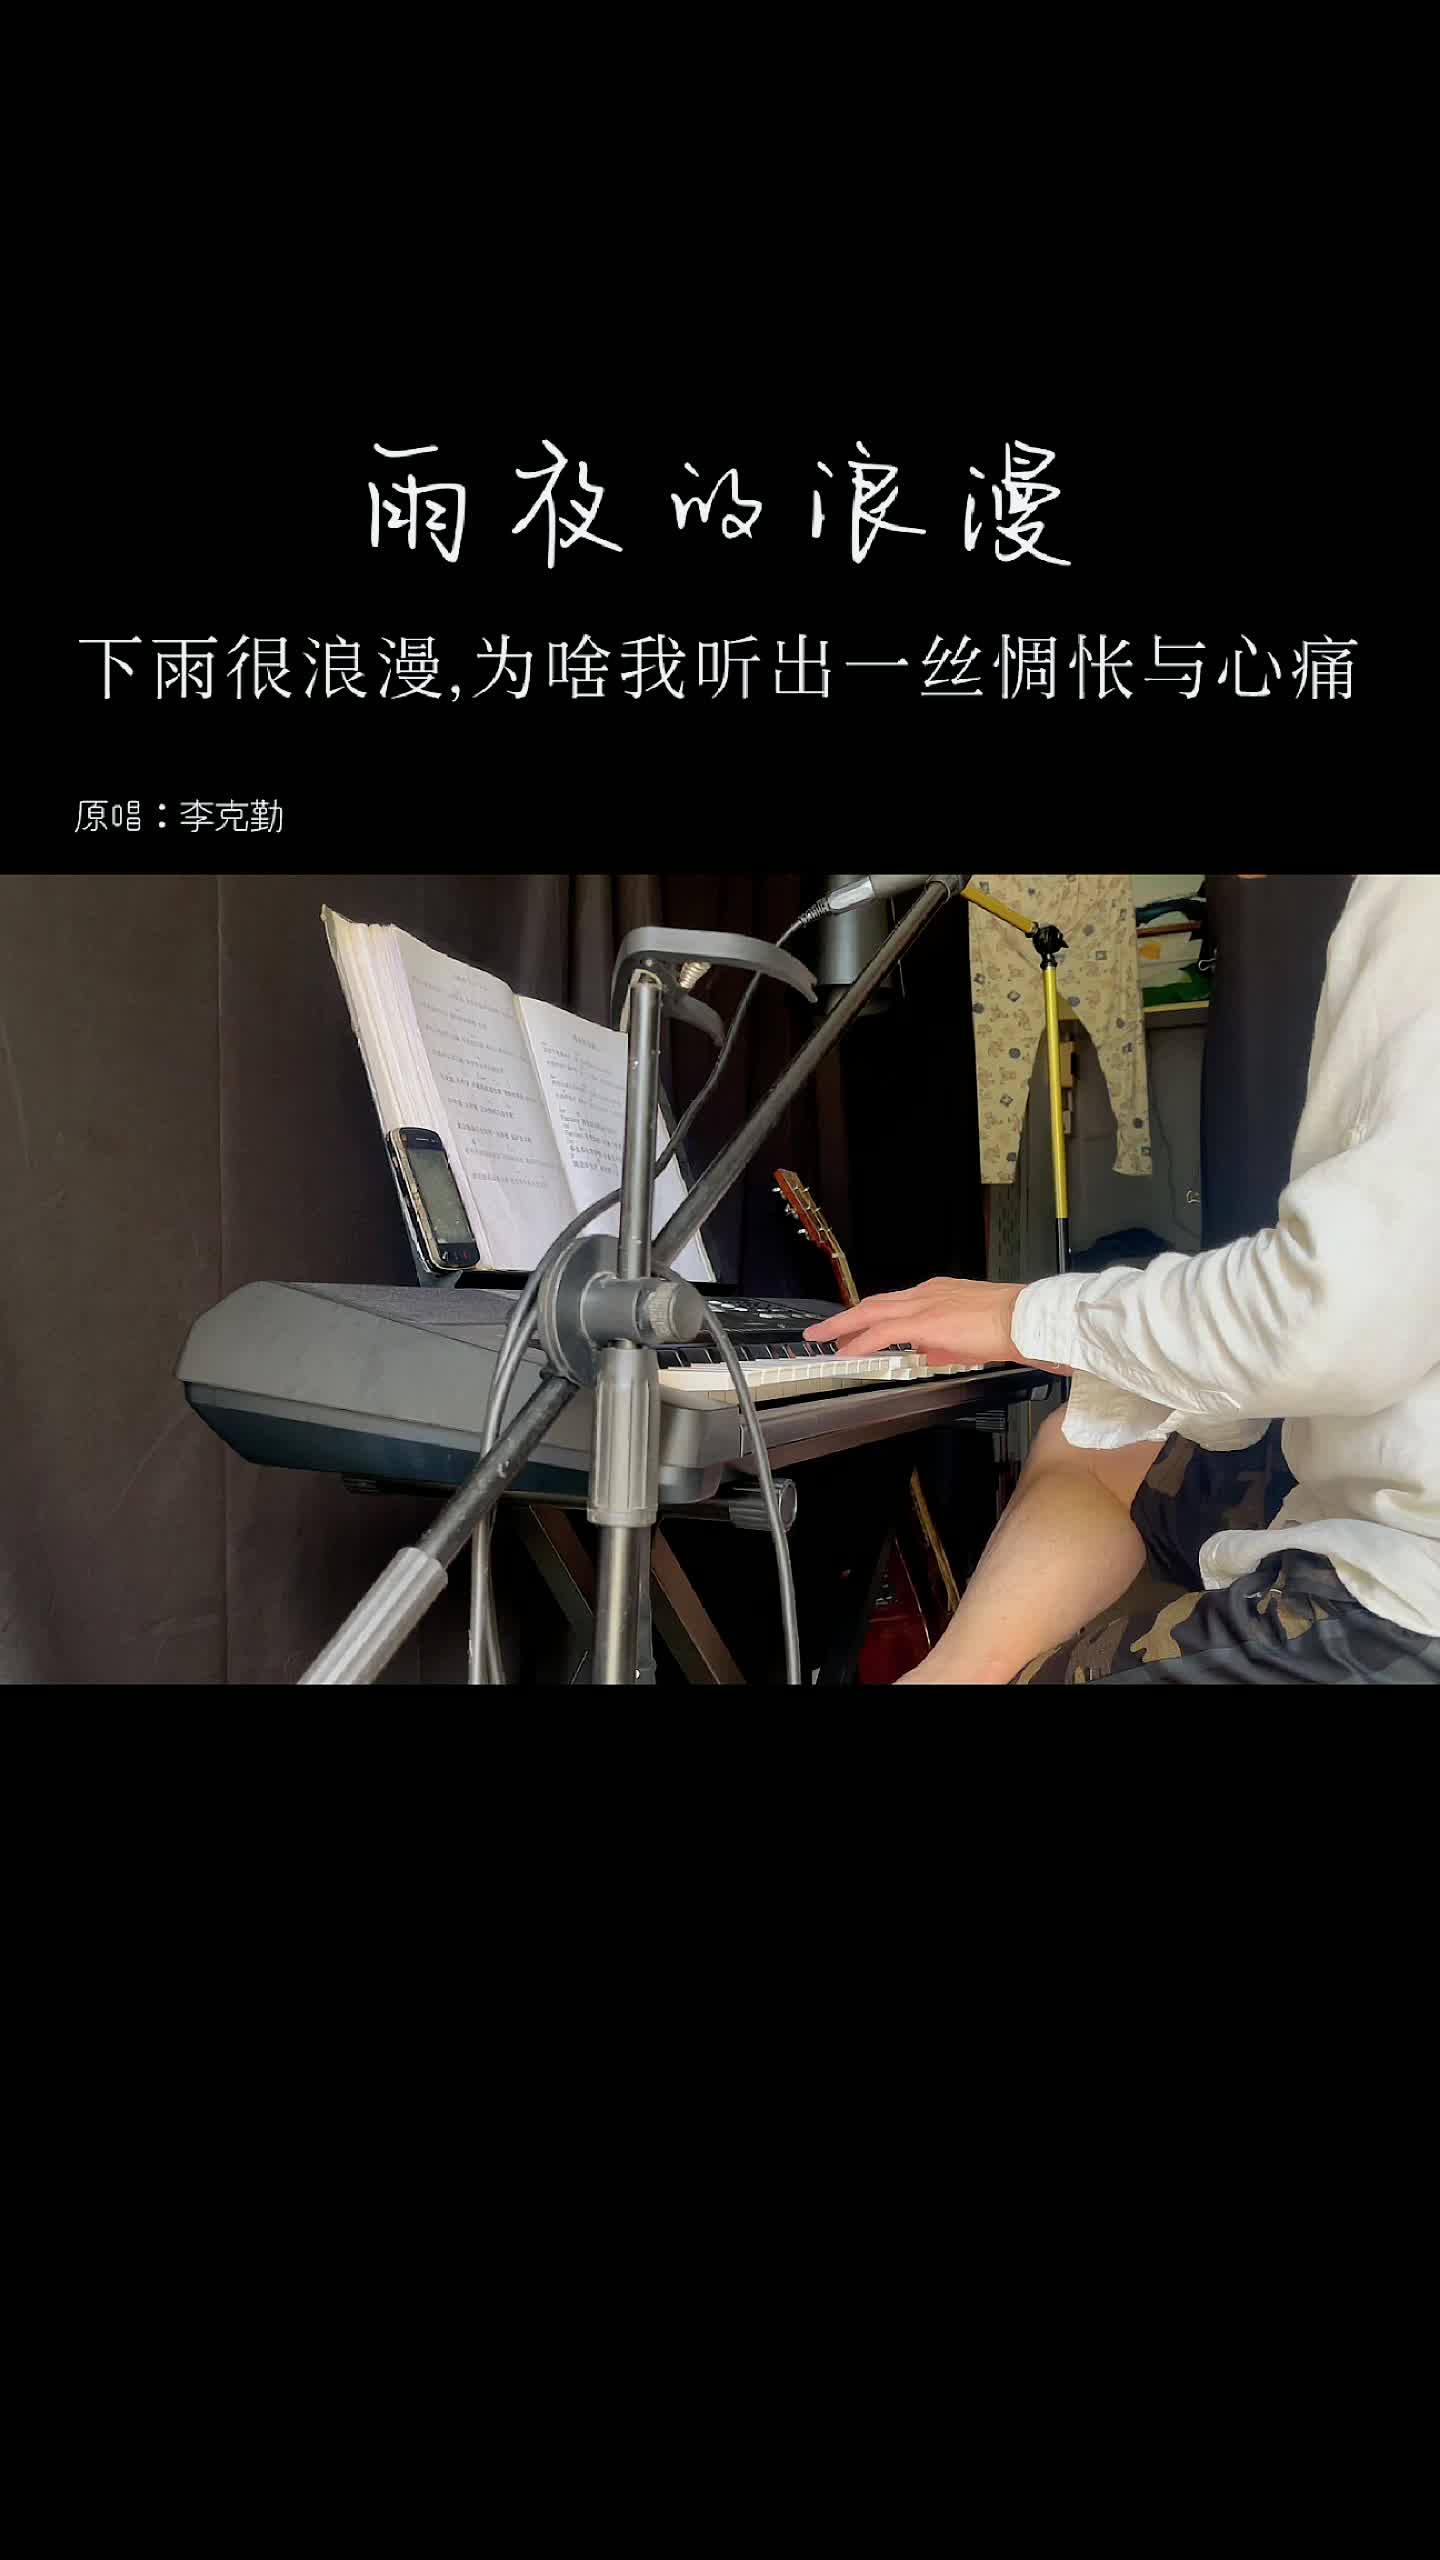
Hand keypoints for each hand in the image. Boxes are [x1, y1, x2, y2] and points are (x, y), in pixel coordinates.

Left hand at [803, 1276, 1069, 1373]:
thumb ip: (944, 1345)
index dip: (872, 1315)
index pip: (895, 1304)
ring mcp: (924, 1304)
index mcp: (939, 1293)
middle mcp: (927, 1293)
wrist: (1028, 1320)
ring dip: (845, 1327)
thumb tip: (927, 1355)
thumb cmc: (1011, 1326)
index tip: (858, 1326)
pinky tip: (848, 1351)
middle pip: (875, 1303)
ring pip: (872, 1312)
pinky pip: (882, 1332)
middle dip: (848, 1318)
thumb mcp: (970, 1337)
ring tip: (825, 1339)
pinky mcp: (924, 1321)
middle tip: (826, 1331)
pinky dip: (861, 1341)